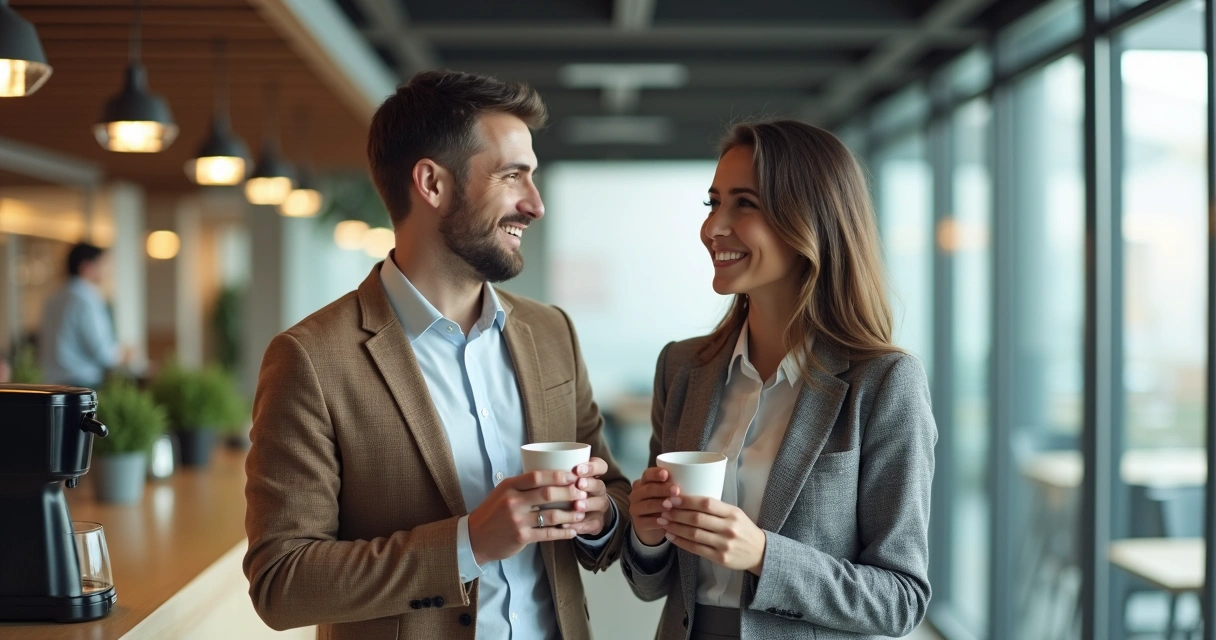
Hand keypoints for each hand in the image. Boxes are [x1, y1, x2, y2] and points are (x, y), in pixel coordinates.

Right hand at [468, 470, 586, 564]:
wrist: (474, 538)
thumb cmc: (492, 513)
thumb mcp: (502, 493)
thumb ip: (522, 485)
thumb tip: (549, 476)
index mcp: (509, 486)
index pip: (536, 476)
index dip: (557, 475)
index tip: (573, 476)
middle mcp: (513, 501)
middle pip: (547, 494)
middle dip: (569, 493)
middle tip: (583, 493)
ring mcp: (517, 520)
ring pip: (551, 515)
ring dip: (569, 514)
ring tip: (581, 513)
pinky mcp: (521, 537)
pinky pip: (547, 534)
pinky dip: (562, 533)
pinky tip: (572, 532)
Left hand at [563, 457, 615, 536]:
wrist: (584, 514)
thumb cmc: (567, 491)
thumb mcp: (563, 480)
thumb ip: (556, 474)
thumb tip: (535, 465)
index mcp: (592, 476)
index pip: (600, 466)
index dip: (592, 466)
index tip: (577, 468)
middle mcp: (598, 490)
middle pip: (599, 484)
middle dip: (589, 483)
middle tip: (579, 484)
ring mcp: (599, 506)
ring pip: (599, 503)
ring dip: (588, 504)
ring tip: (576, 506)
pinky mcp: (597, 522)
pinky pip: (592, 524)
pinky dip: (580, 525)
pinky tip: (568, 525)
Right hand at [628, 467, 678, 545]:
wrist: (654, 527)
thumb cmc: (665, 505)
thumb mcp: (669, 494)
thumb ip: (676, 487)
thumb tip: (696, 480)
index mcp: (644, 482)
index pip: (647, 474)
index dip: (656, 474)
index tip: (667, 474)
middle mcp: (637, 494)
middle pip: (648, 489)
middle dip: (662, 489)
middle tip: (676, 490)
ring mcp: (635, 508)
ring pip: (647, 505)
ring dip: (660, 505)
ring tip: (671, 505)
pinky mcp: (638, 523)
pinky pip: (646, 521)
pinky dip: (656, 521)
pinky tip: (665, 521)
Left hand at [658, 495, 766, 574]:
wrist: (760, 553)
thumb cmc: (743, 529)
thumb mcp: (735, 514)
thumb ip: (716, 508)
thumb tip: (687, 499)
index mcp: (733, 513)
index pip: (707, 503)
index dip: (687, 500)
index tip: (672, 498)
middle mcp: (729, 528)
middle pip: (697, 519)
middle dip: (676, 513)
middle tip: (663, 509)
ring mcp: (725, 544)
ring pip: (694, 534)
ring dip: (675, 527)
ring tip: (663, 522)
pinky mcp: (720, 558)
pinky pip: (696, 549)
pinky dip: (681, 542)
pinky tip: (671, 536)